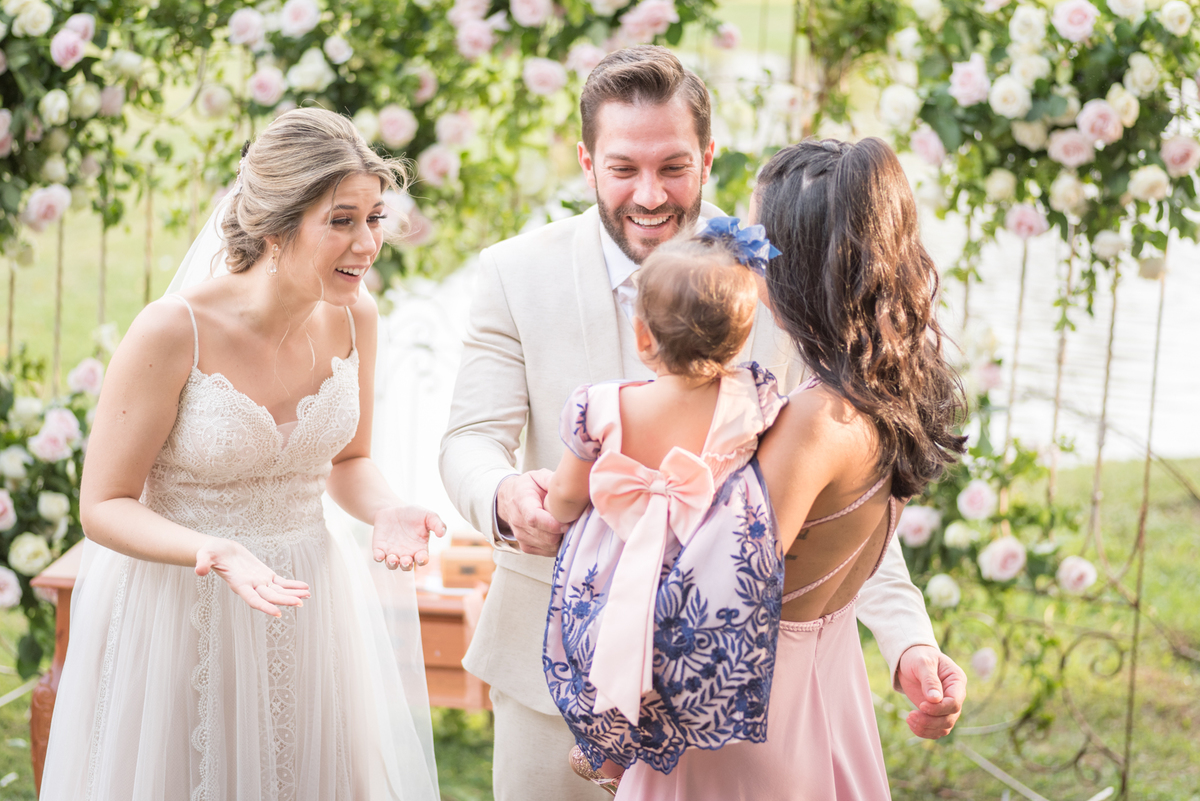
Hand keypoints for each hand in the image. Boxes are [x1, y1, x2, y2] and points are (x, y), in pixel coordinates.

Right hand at [195, 536, 309, 617]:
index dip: (265, 606)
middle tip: (300, 603)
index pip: (253, 599)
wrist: (218, 550)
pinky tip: (305, 587)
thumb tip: (198, 571)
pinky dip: (293, 585)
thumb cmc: (210, 553)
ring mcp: (259, 581)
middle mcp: (251, 586)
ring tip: (308, 596)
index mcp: (239, 584)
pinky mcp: (264, 574)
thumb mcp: (205, 555)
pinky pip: (281, 582)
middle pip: (270, 596)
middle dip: (285, 600)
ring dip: (293, 594)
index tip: (278, 613)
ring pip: (279, 591)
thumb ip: (202, 563)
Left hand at [372, 504, 446, 569]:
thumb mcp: (427, 515)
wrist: (393, 509)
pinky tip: (380, 555)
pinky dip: (379, 558)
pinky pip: (378, 557)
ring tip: (393, 559)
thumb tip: (442, 533)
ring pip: (392, 565)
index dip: (422, 560)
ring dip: (392, 564)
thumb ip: (437, 523)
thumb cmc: (413, 514)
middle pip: (406, 566)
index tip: (421, 557)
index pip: (422, 559)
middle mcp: (406, 554)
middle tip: (406, 560)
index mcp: (419, 549)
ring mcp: (392, 552)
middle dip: (406, 565)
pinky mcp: (380, 548)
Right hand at [496, 470, 568, 556]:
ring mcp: (521, 536)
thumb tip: (567, 486)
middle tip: (574, 521)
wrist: (508, 500)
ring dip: (562, 538)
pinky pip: (547, 551)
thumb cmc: (527, 487)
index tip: (567, 523)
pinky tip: (560, 533)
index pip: (534, 518)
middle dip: (563, 531)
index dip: (552, 524)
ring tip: (567, 525)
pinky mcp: (526, 546)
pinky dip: (557, 544)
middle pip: (546, 536)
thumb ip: (550, 480)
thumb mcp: (537, 476)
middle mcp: (518, 522)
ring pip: (549, 546)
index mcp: (522, 502)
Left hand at [896, 645, 966, 738]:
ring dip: (926, 728)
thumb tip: (935, 700)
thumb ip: (929, 680)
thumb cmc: (918, 656)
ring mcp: (946, 706)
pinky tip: (911, 723)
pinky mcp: (935, 713)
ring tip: (909, 718)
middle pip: (950, 718)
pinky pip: (935, 729)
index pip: (955, 702)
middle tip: (911, 715)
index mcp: (956, 681)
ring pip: (944, 727)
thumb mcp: (922, 662)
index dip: (939, 708)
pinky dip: (924, 731)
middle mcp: (955, 695)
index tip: (921, 705)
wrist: (909, 659)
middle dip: (931, 721)